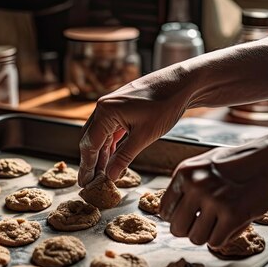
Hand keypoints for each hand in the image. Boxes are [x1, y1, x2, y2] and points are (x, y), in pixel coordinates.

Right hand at [78, 65, 193, 185]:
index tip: (86, 182)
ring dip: (100, 155)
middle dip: (90, 162)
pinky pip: (110, 130)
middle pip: (91, 140)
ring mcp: (111, 107)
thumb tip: (111, 176)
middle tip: (90, 182)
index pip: (90, 144)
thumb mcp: (144, 136)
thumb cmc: (165, 105)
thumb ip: (124, 157)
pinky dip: (110, 146)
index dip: (87, 166)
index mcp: (105, 111)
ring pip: (100, 136)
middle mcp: (104, 107)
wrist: (181, 84)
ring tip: (100, 175)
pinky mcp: (121, 109)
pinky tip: (111, 159)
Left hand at [159, 141, 267, 247]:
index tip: (190, 216)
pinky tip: (232, 223)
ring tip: (220, 221)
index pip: (164, 211)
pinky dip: (224, 237)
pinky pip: (215, 242)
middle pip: (177, 229)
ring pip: (196, 239)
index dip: (177, 218)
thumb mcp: (204, 165)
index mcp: (185, 173)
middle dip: (191, 230)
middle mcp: (196, 185)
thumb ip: (186, 186)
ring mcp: (214, 200)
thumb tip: (170, 213)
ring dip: (208, 235)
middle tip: (206, 222)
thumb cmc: (239, 164)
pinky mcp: (233, 214)